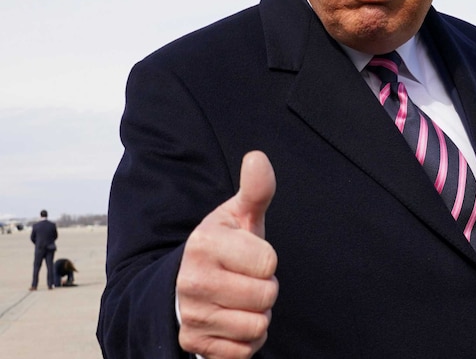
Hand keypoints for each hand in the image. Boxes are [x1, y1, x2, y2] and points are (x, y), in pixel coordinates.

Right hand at [176, 151, 278, 358]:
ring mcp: (191, 315)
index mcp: (204, 244)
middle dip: (265, 288)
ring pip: (257, 326)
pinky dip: (246, 340)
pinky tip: (232, 319)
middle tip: (246, 278)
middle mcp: (192, 280)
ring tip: (239, 298)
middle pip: (265, 296)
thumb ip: (255, 190)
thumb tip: (258, 158)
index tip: (249, 255)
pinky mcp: (194, 343)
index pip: (268, 262)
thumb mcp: (239, 215)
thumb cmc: (224, 246)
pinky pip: (244, 351)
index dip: (267, 260)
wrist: (185, 284)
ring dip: (257, 314)